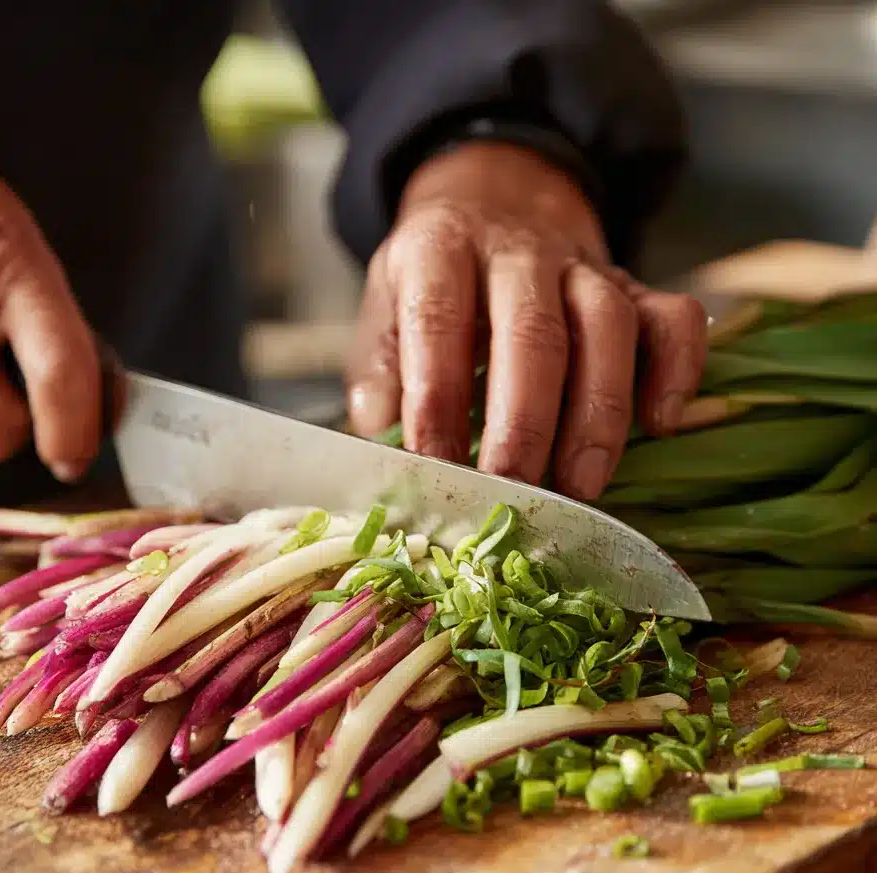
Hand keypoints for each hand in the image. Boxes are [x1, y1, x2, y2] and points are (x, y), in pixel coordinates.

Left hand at [347, 141, 706, 500]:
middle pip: (533, 332)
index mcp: (440, 250)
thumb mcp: (387, 301)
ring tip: (581, 484)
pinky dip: (677, 368)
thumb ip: (381, 365)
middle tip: (513, 490)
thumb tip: (380, 429)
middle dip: (525, 422)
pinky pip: (673, 318)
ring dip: (598, 412)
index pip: (438, 321)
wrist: (498, 196)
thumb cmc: (436, 277)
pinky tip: (663, 422)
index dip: (437, 396)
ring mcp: (583, 266)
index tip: (435, 464)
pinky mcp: (634, 286)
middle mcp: (517, 252)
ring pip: (607, 326)